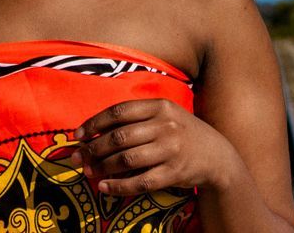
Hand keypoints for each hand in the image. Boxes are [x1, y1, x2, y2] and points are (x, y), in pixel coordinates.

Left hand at [73, 98, 241, 196]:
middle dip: (92, 149)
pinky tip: (104, 187)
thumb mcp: (166, 115)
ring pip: (126, 160)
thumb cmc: (183, 133)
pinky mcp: (174, 173)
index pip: (119, 112)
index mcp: (160, 106)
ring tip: (88, 171)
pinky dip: (118, 186)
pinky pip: (140, 182)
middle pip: (119, 138)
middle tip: (77, 157)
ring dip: (102, 168)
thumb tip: (95, 129)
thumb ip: (137, 117)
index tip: (78, 134)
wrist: (217, 156)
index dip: (94, 123)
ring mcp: (171, 150)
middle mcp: (166, 126)